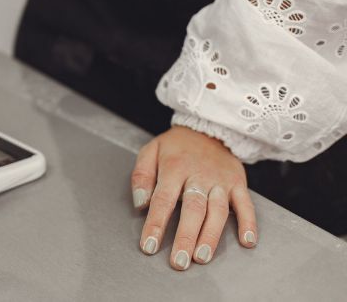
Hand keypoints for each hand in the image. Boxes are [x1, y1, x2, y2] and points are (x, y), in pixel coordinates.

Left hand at [131, 126, 256, 269]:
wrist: (207, 128)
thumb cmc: (176, 146)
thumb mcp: (150, 151)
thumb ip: (142, 176)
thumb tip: (141, 204)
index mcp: (175, 168)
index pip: (163, 200)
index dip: (156, 224)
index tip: (149, 246)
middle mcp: (199, 176)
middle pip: (193, 209)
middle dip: (185, 237)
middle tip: (179, 261)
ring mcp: (221, 181)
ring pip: (218, 211)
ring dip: (211, 235)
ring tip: (202, 257)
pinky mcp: (238, 183)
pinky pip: (246, 204)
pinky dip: (248, 223)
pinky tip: (246, 241)